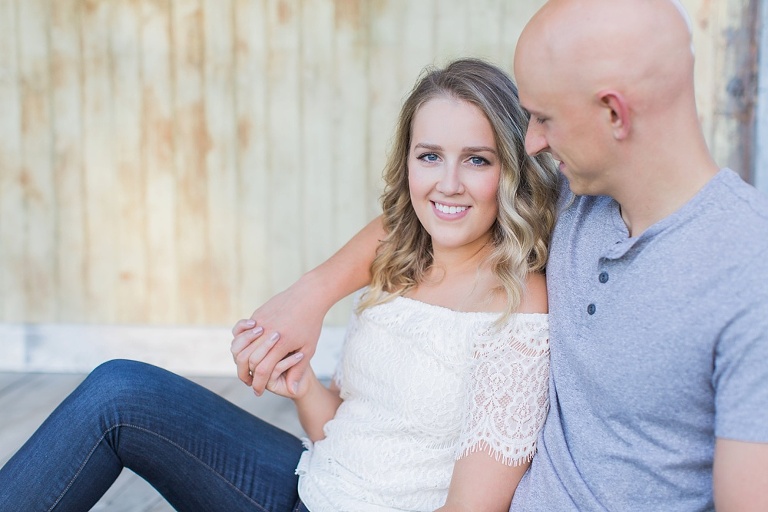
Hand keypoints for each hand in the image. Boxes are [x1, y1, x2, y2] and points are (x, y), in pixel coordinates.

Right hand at [233, 272, 328, 394]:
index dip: (258, 384)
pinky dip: (240, 341)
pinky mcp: (257, 314)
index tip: (258, 391)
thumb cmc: (312, 323)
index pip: (262, 370)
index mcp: (281, 343)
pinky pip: (241, 330)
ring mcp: (260, 322)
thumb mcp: (309, 348)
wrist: (309, 295)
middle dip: (245, 374)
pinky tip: (245, 346)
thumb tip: (293, 392)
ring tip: (243, 366)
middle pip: (247, 359)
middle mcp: (267, 333)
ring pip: (240, 345)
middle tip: (247, 382)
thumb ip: (298, 370)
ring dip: (239, 358)